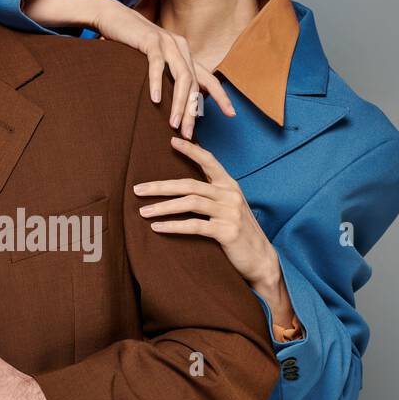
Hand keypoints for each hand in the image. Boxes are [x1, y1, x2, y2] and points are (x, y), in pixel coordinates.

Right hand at [22, 0, 234, 139]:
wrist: (113, 16)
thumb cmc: (131, 43)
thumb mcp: (154, 61)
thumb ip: (167, 75)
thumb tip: (175, 100)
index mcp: (184, 54)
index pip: (208, 78)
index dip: (221, 96)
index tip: (232, 114)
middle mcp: (181, 47)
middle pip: (194, 84)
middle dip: (192, 112)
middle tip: (188, 134)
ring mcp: (167, 43)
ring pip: (181, 77)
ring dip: (178, 103)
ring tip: (174, 123)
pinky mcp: (150, 41)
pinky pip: (157, 64)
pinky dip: (157, 83)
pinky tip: (155, 99)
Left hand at [133, 137, 281, 293]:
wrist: (261, 259)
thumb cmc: (240, 233)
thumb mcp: (229, 208)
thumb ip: (213, 195)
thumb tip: (185, 187)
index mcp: (229, 186)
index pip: (209, 161)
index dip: (191, 150)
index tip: (171, 141)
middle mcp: (230, 195)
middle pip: (189, 184)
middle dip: (160, 186)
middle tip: (138, 190)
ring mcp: (230, 212)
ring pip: (190, 202)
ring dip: (163, 207)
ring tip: (143, 212)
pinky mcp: (227, 232)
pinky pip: (194, 225)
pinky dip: (173, 226)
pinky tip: (157, 227)